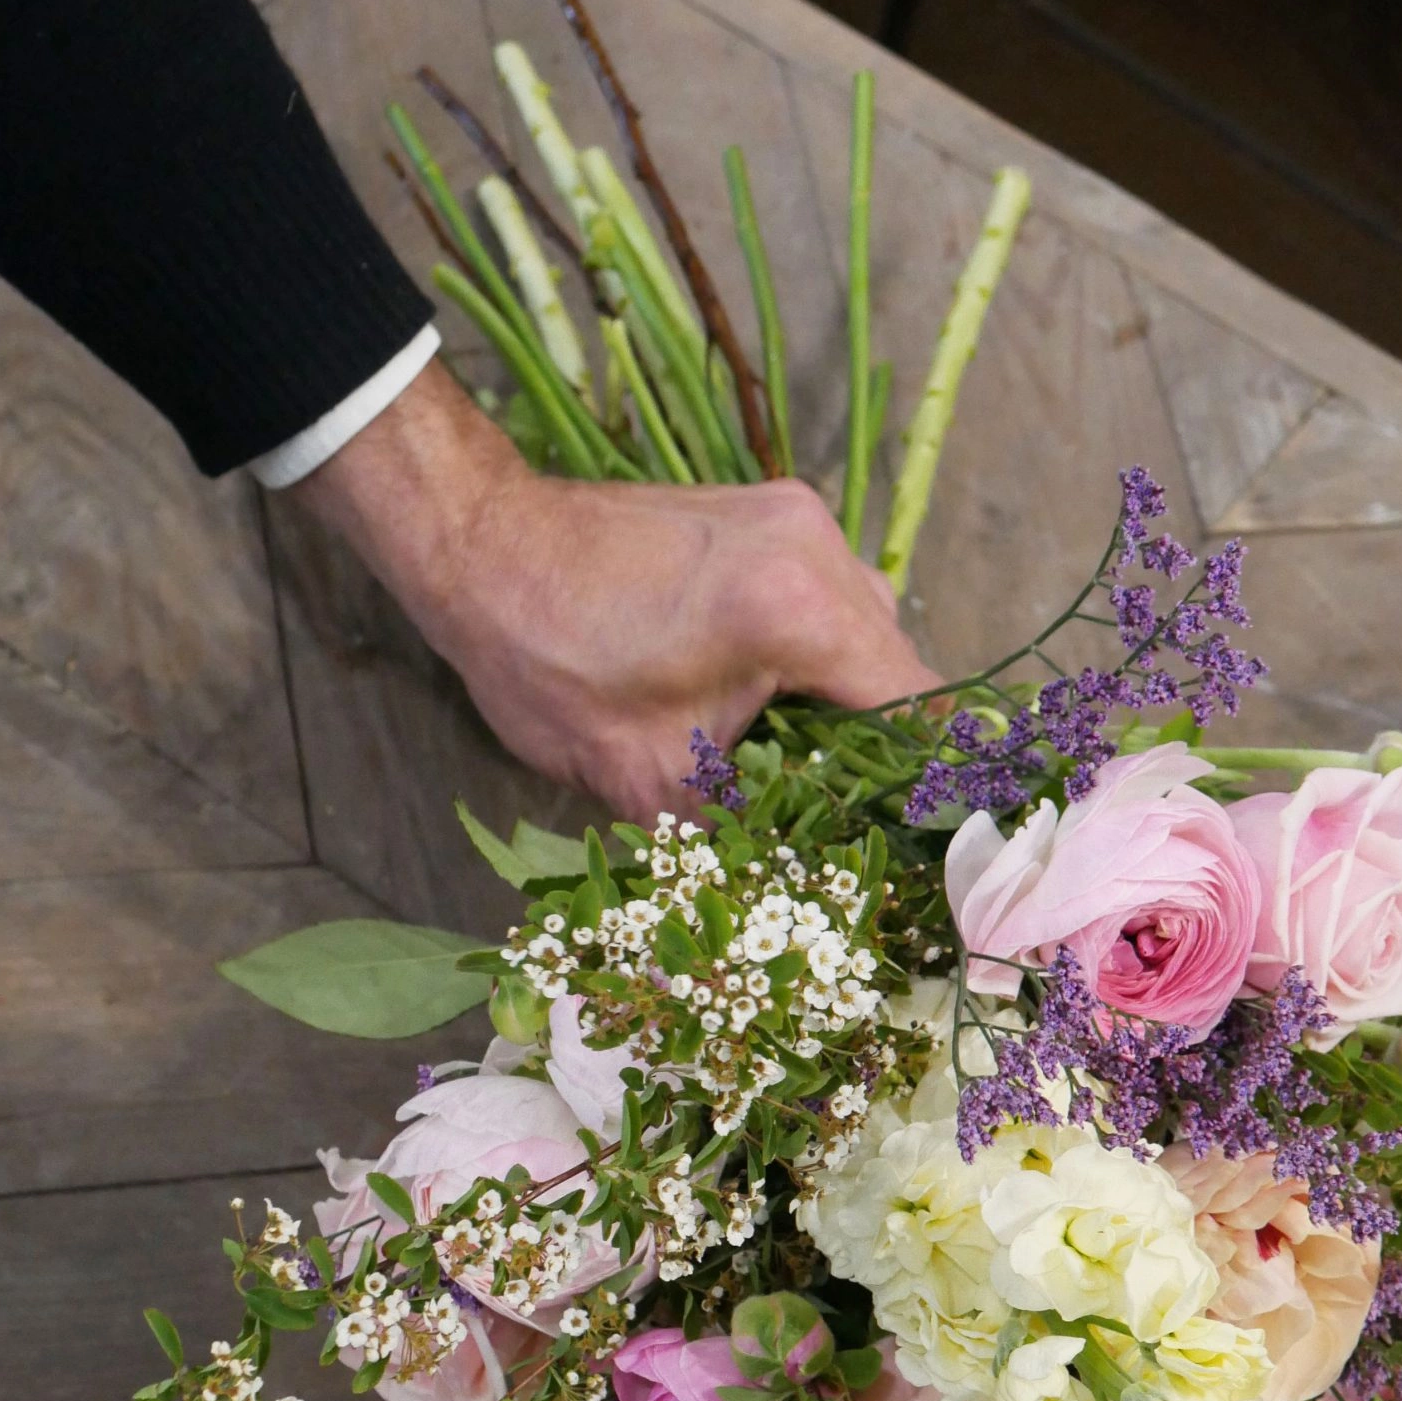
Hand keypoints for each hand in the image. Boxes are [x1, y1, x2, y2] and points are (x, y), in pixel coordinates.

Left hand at [289, 357, 932, 822]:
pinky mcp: (769, 515)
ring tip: (802, 768)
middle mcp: (821, 550)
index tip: (910, 840)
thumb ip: (742, 832)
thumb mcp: (649, 781)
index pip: (916, 711)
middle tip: (846, 820)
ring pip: (866, 635)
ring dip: (845, 703)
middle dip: (878, 750)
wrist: (479, 547)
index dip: (922, 785)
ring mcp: (798, 520)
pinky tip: (768, 706)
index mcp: (801, 610)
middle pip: (899, 672)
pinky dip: (813, 658)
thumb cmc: (549, 662)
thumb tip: (801, 885)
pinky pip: (826, 600)